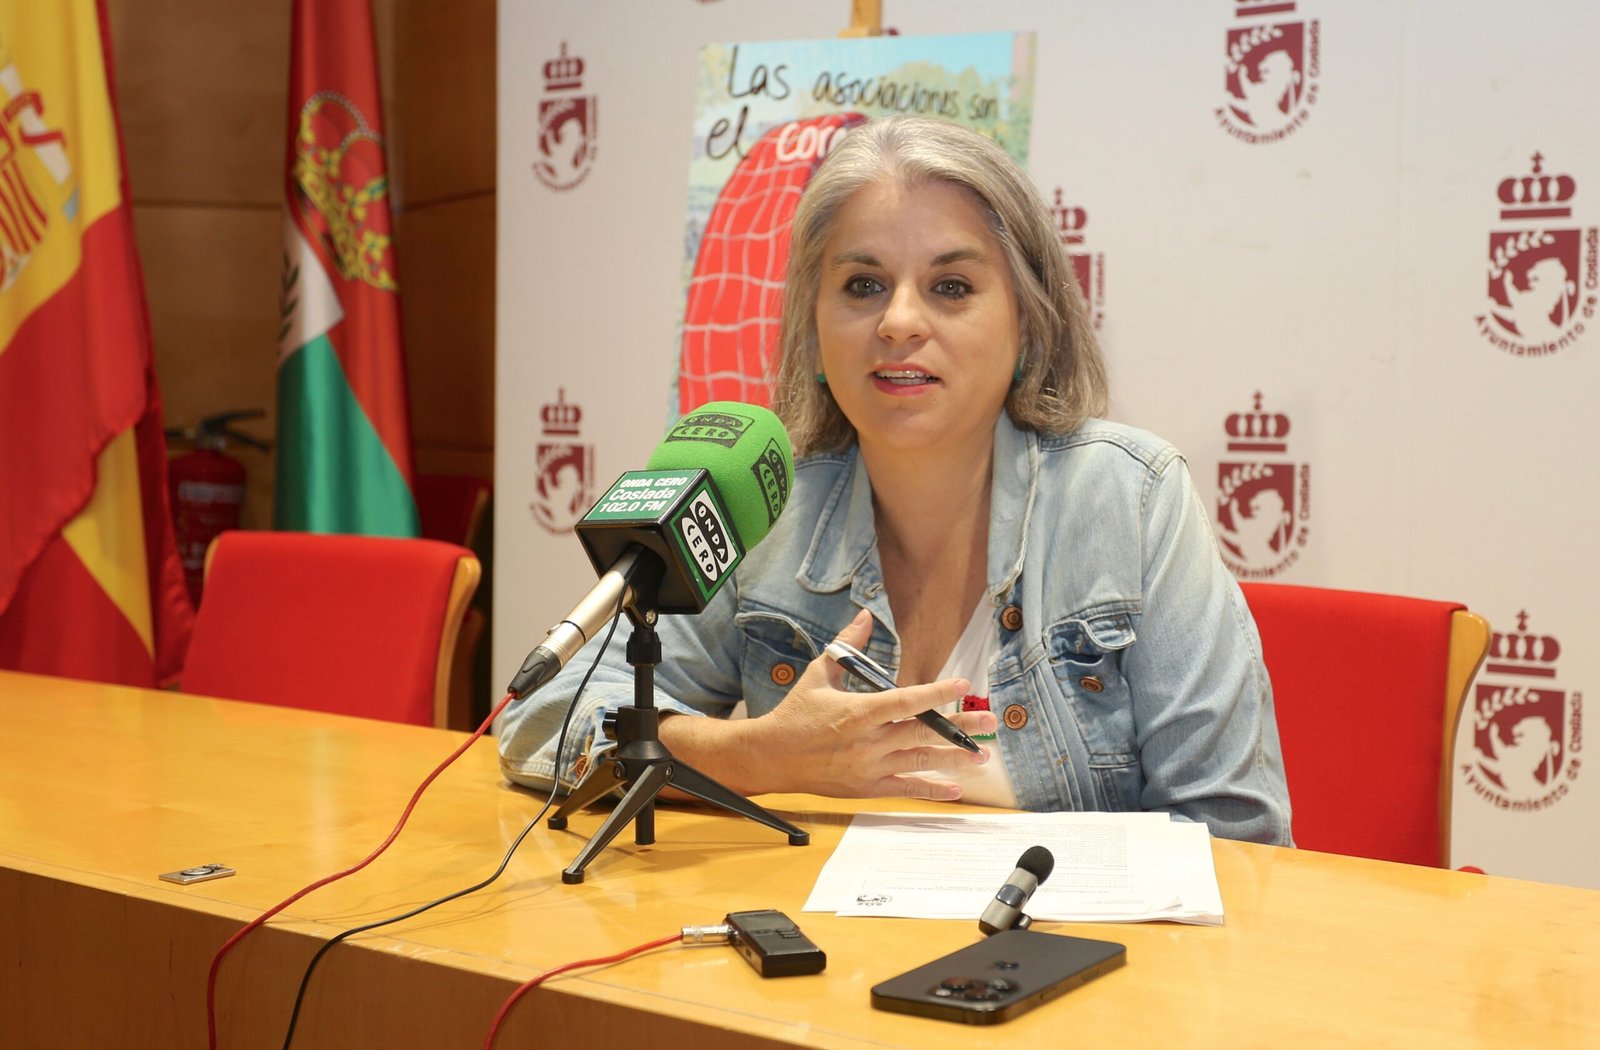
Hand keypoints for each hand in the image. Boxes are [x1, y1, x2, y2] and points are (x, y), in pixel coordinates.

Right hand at [664, 610, 996, 800]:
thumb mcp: (819, 673)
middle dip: (960, 727)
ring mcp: (869, 766)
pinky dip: (932, 789)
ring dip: (955, 758)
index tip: (962, 685)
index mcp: (858, 711)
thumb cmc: (795, 713)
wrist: (771, 757)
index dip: (936, 693)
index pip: (905, 700)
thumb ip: (847, 645)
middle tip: (990, 720)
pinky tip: (956, 788)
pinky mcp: (867, 786)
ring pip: (920, 761)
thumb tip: (866, 615)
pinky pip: (906, 788)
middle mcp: (868, 740)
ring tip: (983, 754)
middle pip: (922, 732)